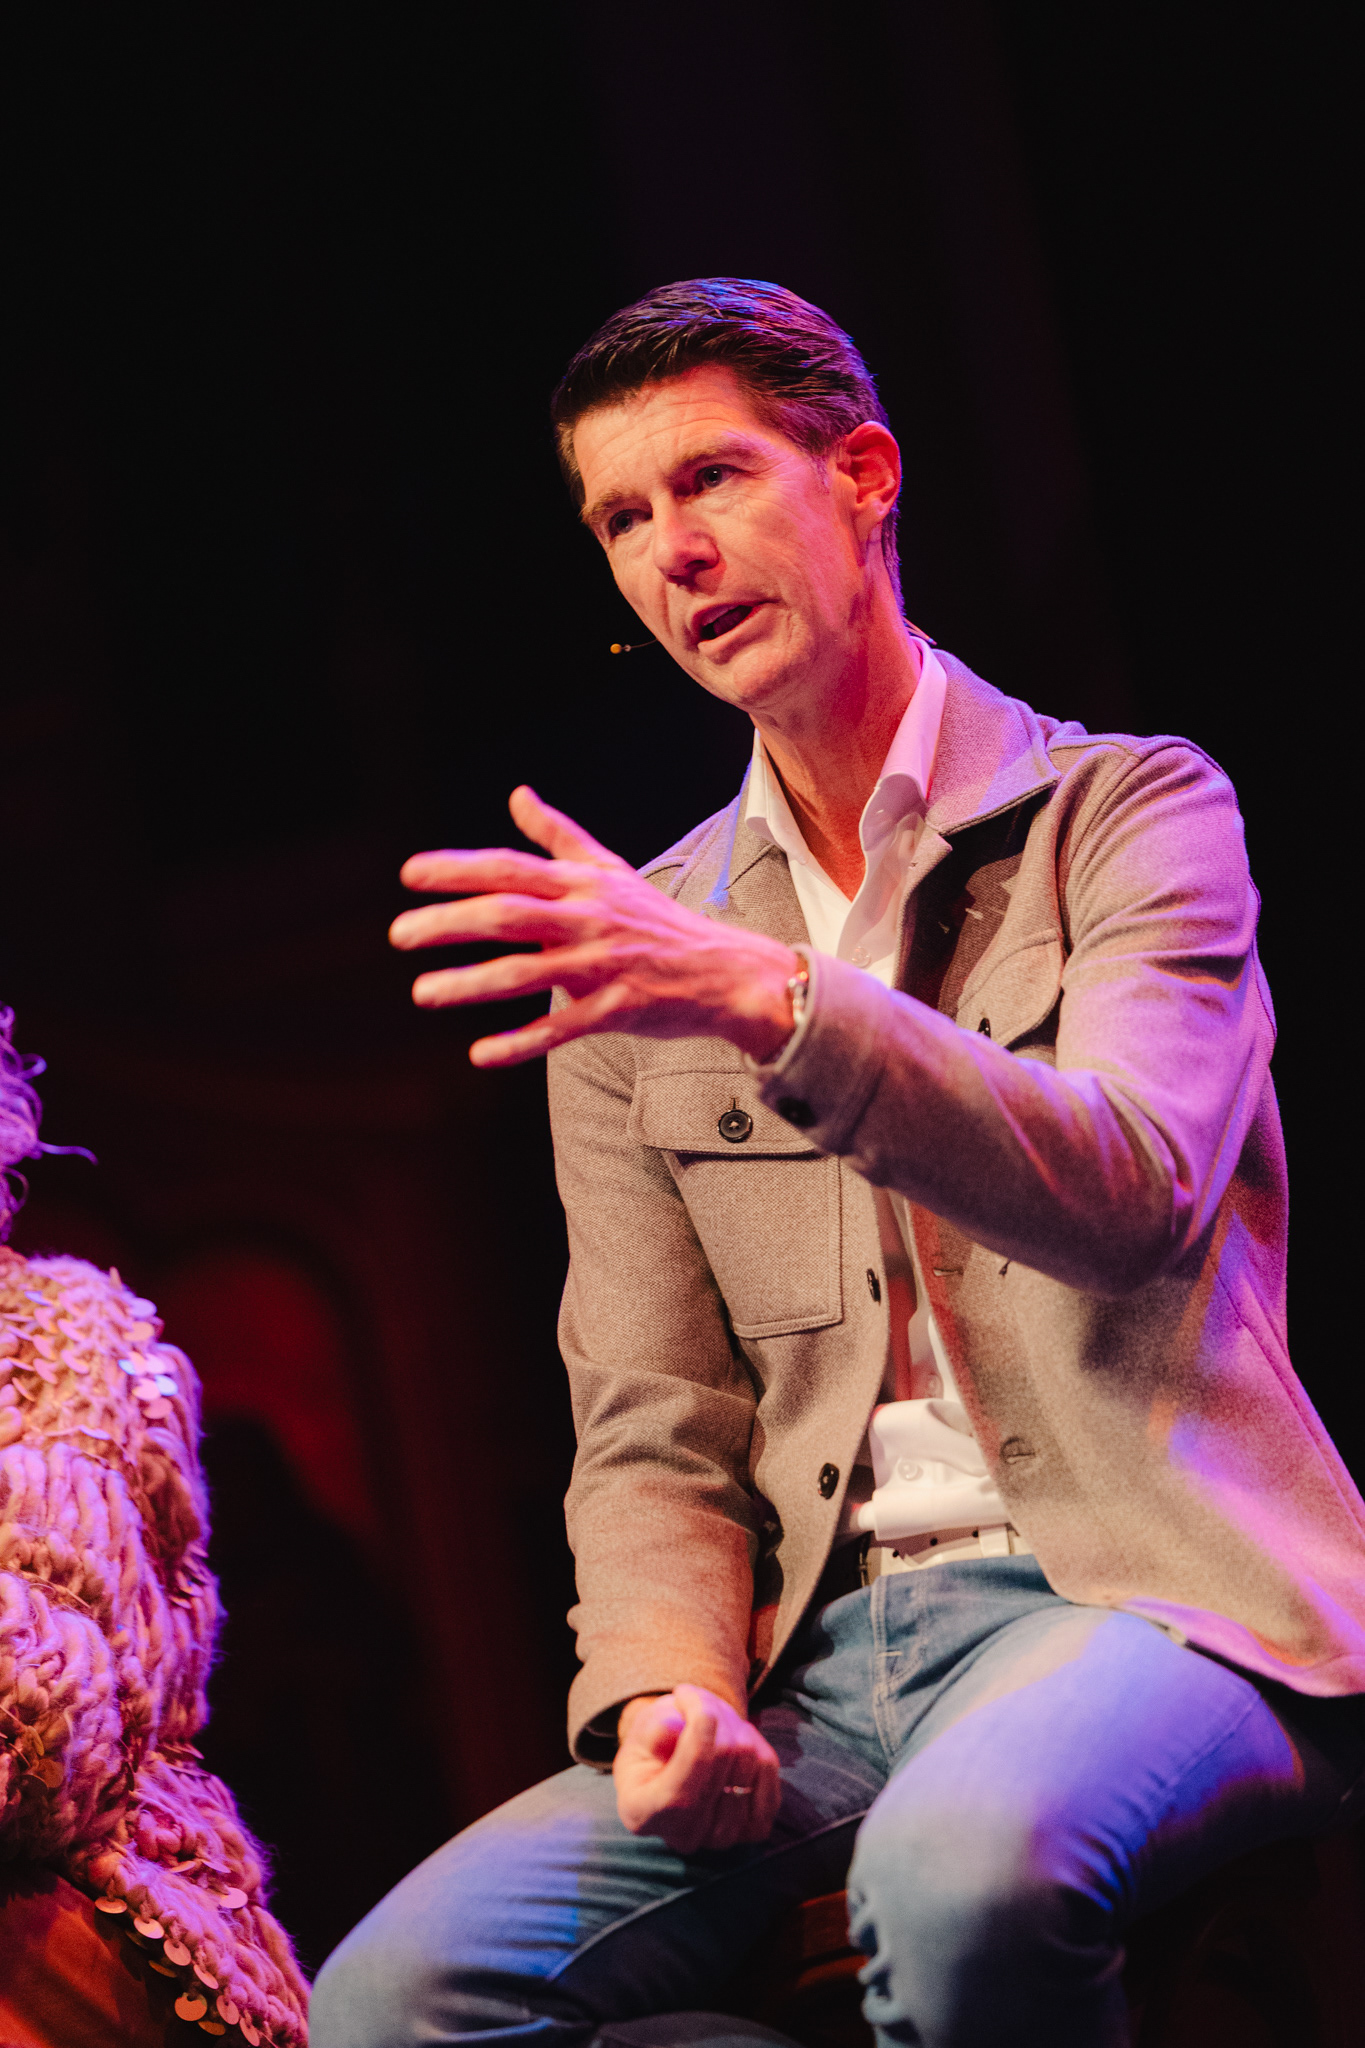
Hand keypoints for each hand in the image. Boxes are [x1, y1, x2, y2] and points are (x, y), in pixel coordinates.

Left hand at [389, 786, 799, 1066]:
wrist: (726, 971)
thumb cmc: (658, 921)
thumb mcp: (609, 870)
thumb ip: (558, 835)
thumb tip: (518, 794)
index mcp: (584, 885)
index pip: (511, 869)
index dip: (459, 869)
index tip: (410, 874)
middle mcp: (590, 919)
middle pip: (510, 915)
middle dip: (450, 922)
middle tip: (399, 934)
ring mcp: (604, 965)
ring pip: (527, 973)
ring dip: (471, 983)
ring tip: (422, 991)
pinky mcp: (618, 1010)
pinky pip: (561, 1028)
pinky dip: (519, 1042)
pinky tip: (479, 1053)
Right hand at [613, 1686, 781, 1853]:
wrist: (669, 1773)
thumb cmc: (649, 1750)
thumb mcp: (639, 1733)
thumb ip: (654, 1730)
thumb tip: (677, 1727)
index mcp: (644, 1814)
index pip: (688, 1776)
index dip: (697, 1727)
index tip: (683, 1691)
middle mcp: (686, 1837)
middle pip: (724, 1756)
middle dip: (713, 1711)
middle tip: (694, 1697)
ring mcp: (724, 1837)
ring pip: (750, 1758)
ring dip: (734, 1723)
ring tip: (712, 1717)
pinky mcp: (754, 1828)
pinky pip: (769, 1769)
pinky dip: (755, 1741)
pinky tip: (733, 1737)